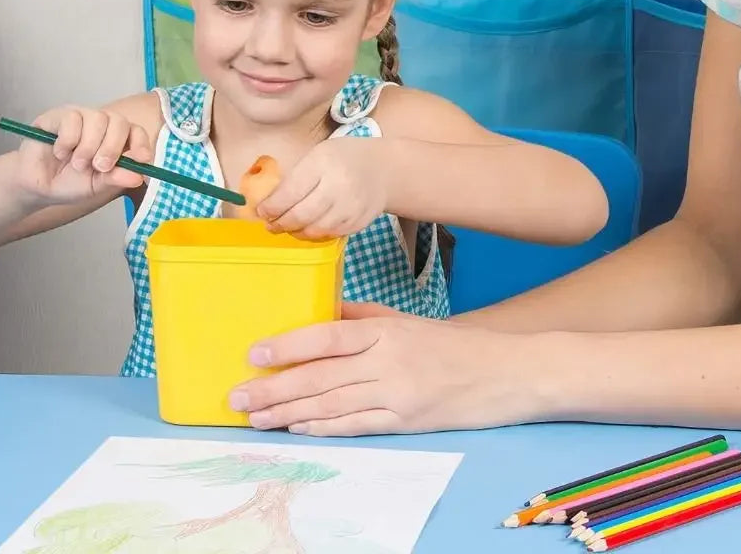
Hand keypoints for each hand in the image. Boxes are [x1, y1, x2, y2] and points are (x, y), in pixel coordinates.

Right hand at [14, 106, 151, 205]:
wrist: (37, 186)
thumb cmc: (70, 183)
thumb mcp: (97, 185)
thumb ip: (116, 178)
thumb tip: (139, 177)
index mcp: (115, 139)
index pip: (136, 131)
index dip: (141, 143)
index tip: (142, 159)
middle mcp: (101, 124)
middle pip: (119, 122)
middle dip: (112, 147)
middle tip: (100, 167)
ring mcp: (80, 116)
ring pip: (97, 118)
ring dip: (88, 147)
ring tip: (76, 164)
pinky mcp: (58, 115)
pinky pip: (72, 119)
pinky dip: (68, 141)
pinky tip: (60, 152)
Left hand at [228, 302, 547, 434]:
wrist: (503, 374)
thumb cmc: (452, 345)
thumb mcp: (408, 321)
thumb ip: (363, 316)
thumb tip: (320, 311)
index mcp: (387, 330)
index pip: (328, 335)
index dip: (288, 346)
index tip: (254, 354)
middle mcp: (388, 361)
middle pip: (320, 375)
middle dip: (273, 387)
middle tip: (237, 396)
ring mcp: (396, 394)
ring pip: (330, 405)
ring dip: (288, 412)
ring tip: (256, 417)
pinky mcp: (405, 422)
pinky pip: (355, 426)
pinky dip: (323, 428)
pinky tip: (298, 428)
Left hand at [258, 139, 387, 238]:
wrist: (384, 168)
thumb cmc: (344, 158)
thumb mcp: (318, 155)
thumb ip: (296, 177)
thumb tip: (269, 202)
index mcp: (323, 163)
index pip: (290, 192)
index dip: (272, 207)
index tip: (261, 211)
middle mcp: (339, 186)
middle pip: (301, 215)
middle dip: (280, 223)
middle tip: (271, 224)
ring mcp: (351, 207)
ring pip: (315, 230)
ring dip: (296, 232)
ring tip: (287, 227)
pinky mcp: (358, 222)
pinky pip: (330, 234)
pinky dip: (314, 234)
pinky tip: (307, 228)